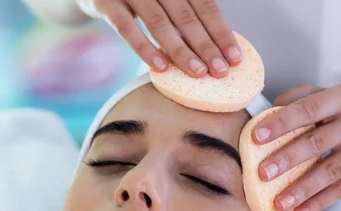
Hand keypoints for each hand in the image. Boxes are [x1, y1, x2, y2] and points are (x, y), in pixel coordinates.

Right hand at [90, 0, 241, 77]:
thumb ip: (183, 14)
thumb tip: (212, 49)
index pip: (205, 6)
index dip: (221, 32)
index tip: (234, 58)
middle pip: (186, 16)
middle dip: (206, 46)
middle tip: (221, 72)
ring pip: (160, 23)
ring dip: (181, 51)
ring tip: (197, 73)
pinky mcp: (106, 2)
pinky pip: (127, 28)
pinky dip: (144, 48)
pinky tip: (160, 67)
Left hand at [253, 84, 340, 210]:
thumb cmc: (333, 113)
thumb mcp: (318, 97)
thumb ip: (291, 103)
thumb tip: (260, 122)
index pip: (307, 109)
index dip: (281, 123)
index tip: (255, 138)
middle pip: (317, 142)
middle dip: (287, 159)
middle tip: (262, 174)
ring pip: (330, 171)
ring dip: (301, 190)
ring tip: (278, 203)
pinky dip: (318, 204)